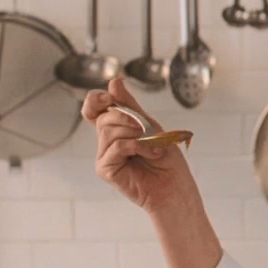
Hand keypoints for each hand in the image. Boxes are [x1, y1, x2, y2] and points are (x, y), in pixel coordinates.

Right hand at [82, 78, 200, 212]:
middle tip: (150, 132)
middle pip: (104, 117)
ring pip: (109, 131)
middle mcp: (105, 142)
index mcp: (115, 128)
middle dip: (130, 119)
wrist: (175, 186)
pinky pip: (117, 146)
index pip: (93, 107)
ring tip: (154, 146)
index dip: (96, 100)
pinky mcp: (105, 169)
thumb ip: (130, 106)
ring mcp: (104, 156)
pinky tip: (152, 154)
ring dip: (138, 134)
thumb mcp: (151, 126)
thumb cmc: (166, 159)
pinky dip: (138, 146)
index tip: (110, 97)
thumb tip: (114, 81)